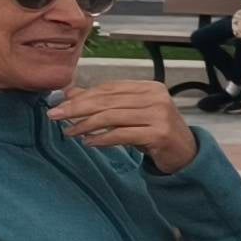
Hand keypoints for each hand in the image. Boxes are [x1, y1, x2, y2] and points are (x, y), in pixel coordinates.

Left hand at [54, 81, 196, 173]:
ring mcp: (159, 115)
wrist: (185, 153)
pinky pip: (122, 134)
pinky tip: (89, 142)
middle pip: (108, 101)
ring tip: (70, 132)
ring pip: (112, 117)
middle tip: (55, 115)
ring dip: (86, 125)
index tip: (59, 104)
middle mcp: (156, 98)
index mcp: (149, 87)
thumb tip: (70, 93)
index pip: (108, 88)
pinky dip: (102, 139)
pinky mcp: (159, 134)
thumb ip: (104, 102)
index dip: (82, 96)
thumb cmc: (155, 131)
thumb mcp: (129, 113)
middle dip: (77, 108)